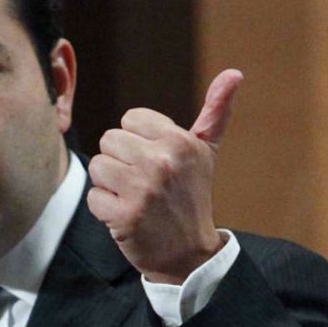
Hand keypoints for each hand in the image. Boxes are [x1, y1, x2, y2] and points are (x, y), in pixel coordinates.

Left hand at [86, 69, 242, 284]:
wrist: (189, 254)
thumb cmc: (192, 196)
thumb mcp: (206, 153)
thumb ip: (214, 112)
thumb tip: (234, 72)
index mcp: (180, 141)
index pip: (129, 119)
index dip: (137, 141)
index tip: (155, 161)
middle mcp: (162, 162)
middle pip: (109, 141)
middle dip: (121, 162)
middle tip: (143, 182)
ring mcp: (142, 190)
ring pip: (97, 166)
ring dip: (110, 185)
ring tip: (133, 197)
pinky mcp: (124, 216)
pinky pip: (93, 197)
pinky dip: (104, 210)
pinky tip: (126, 216)